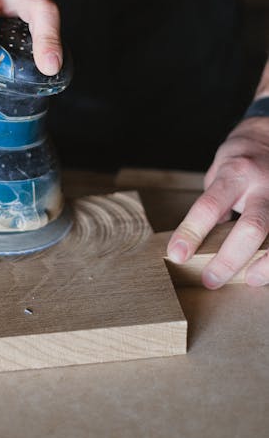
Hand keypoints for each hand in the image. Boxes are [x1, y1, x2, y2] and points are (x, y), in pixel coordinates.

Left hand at [167, 116, 268, 287]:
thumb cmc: (242, 157)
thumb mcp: (220, 171)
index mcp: (235, 173)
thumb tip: (200, 240)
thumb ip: (215, 203)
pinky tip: (265, 269)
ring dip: (264, 265)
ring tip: (247, 280)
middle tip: (210, 280)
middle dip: (229, 258)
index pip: (209, 206)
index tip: (177, 254)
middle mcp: (263, 185)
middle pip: (251, 227)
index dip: (191, 233)